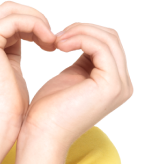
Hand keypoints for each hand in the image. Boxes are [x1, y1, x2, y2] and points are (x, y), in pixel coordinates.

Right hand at [0, 2, 57, 148]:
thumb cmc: (6, 108)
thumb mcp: (11, 71)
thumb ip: (13, 51)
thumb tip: (32, 37)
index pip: (5, 20)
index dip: (30, 25)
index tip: (49, 42)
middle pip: (7, 10)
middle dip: (34, 19)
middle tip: (53, 38)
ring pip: (11, 10)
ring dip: (37, 21)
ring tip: (52, 41)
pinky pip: (15, 20)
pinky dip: (35, 26)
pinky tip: (48, 42)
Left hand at [23, 22, 132, 147]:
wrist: (41, 133)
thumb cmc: (48, 110)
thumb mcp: (70, 77)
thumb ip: (83, 60)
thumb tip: (81, 38)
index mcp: (113, 82)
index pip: (108, 44)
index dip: (84, 34)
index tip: (58, 37)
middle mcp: (122, 84)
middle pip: (111, 39)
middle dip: (83, 30)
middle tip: (57, 35)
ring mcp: (120, 85)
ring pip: (108, 40)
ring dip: (80, 32)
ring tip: (57, 40)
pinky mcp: (111, 85)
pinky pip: (101, 48)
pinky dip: (80, 39)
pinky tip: (60, 45)